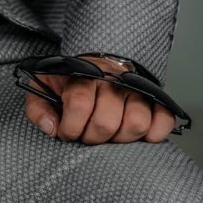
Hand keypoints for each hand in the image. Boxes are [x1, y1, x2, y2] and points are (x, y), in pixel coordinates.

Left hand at [22, 54, 175, 143]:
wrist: (93, 64)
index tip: (66, 132)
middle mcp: (112, 78)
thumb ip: (38, 108)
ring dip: (121, 138)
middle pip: (107, 120)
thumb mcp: (43, 89)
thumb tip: (51, 127)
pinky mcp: (155, 98)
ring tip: (110, 135)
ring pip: (136, 123)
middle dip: (93, 137)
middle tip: (88, 135)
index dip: (71, 127)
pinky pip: (164, 119)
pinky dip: (155, 133)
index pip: (79, 103)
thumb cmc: (68, 83)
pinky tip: (140, 135)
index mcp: (83, 73)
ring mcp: (136, 88)